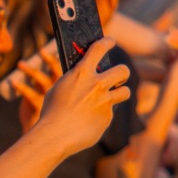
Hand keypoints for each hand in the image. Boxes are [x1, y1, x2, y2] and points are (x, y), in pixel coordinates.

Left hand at [0, 41, 57, 127]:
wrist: (43, 135)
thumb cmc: (48, 112)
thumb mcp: (50, 93)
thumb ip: (48, 78)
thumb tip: (41, 56)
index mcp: (65, 87)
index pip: (65, 68)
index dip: (59, 57)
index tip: (52, 46)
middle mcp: (60, 92)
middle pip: (57, 72)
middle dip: (50, 61)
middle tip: (41, 52)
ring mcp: (50, 100)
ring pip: (41, 81)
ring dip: (30, 71)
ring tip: (20, 64)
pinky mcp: (38, 107)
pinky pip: (30, 95)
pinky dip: (21, 86)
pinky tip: (13, 81)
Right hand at [24, 38, 130, 158]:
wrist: (55, 135)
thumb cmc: (52, 112)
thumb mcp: (59, 88)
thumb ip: (74, 81)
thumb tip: (81, 78)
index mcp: (81, 73)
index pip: (99, 48)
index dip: (107, 42)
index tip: (110, 41)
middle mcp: (97, 85)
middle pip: (122, 71)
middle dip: (122, 72)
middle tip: (117, 77)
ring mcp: (104, 102)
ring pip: (125, 92)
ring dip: (119, 93)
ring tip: (110, 98)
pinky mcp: (107, 117)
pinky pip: (110, 112)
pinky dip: (102, 114)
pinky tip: (90, 120)